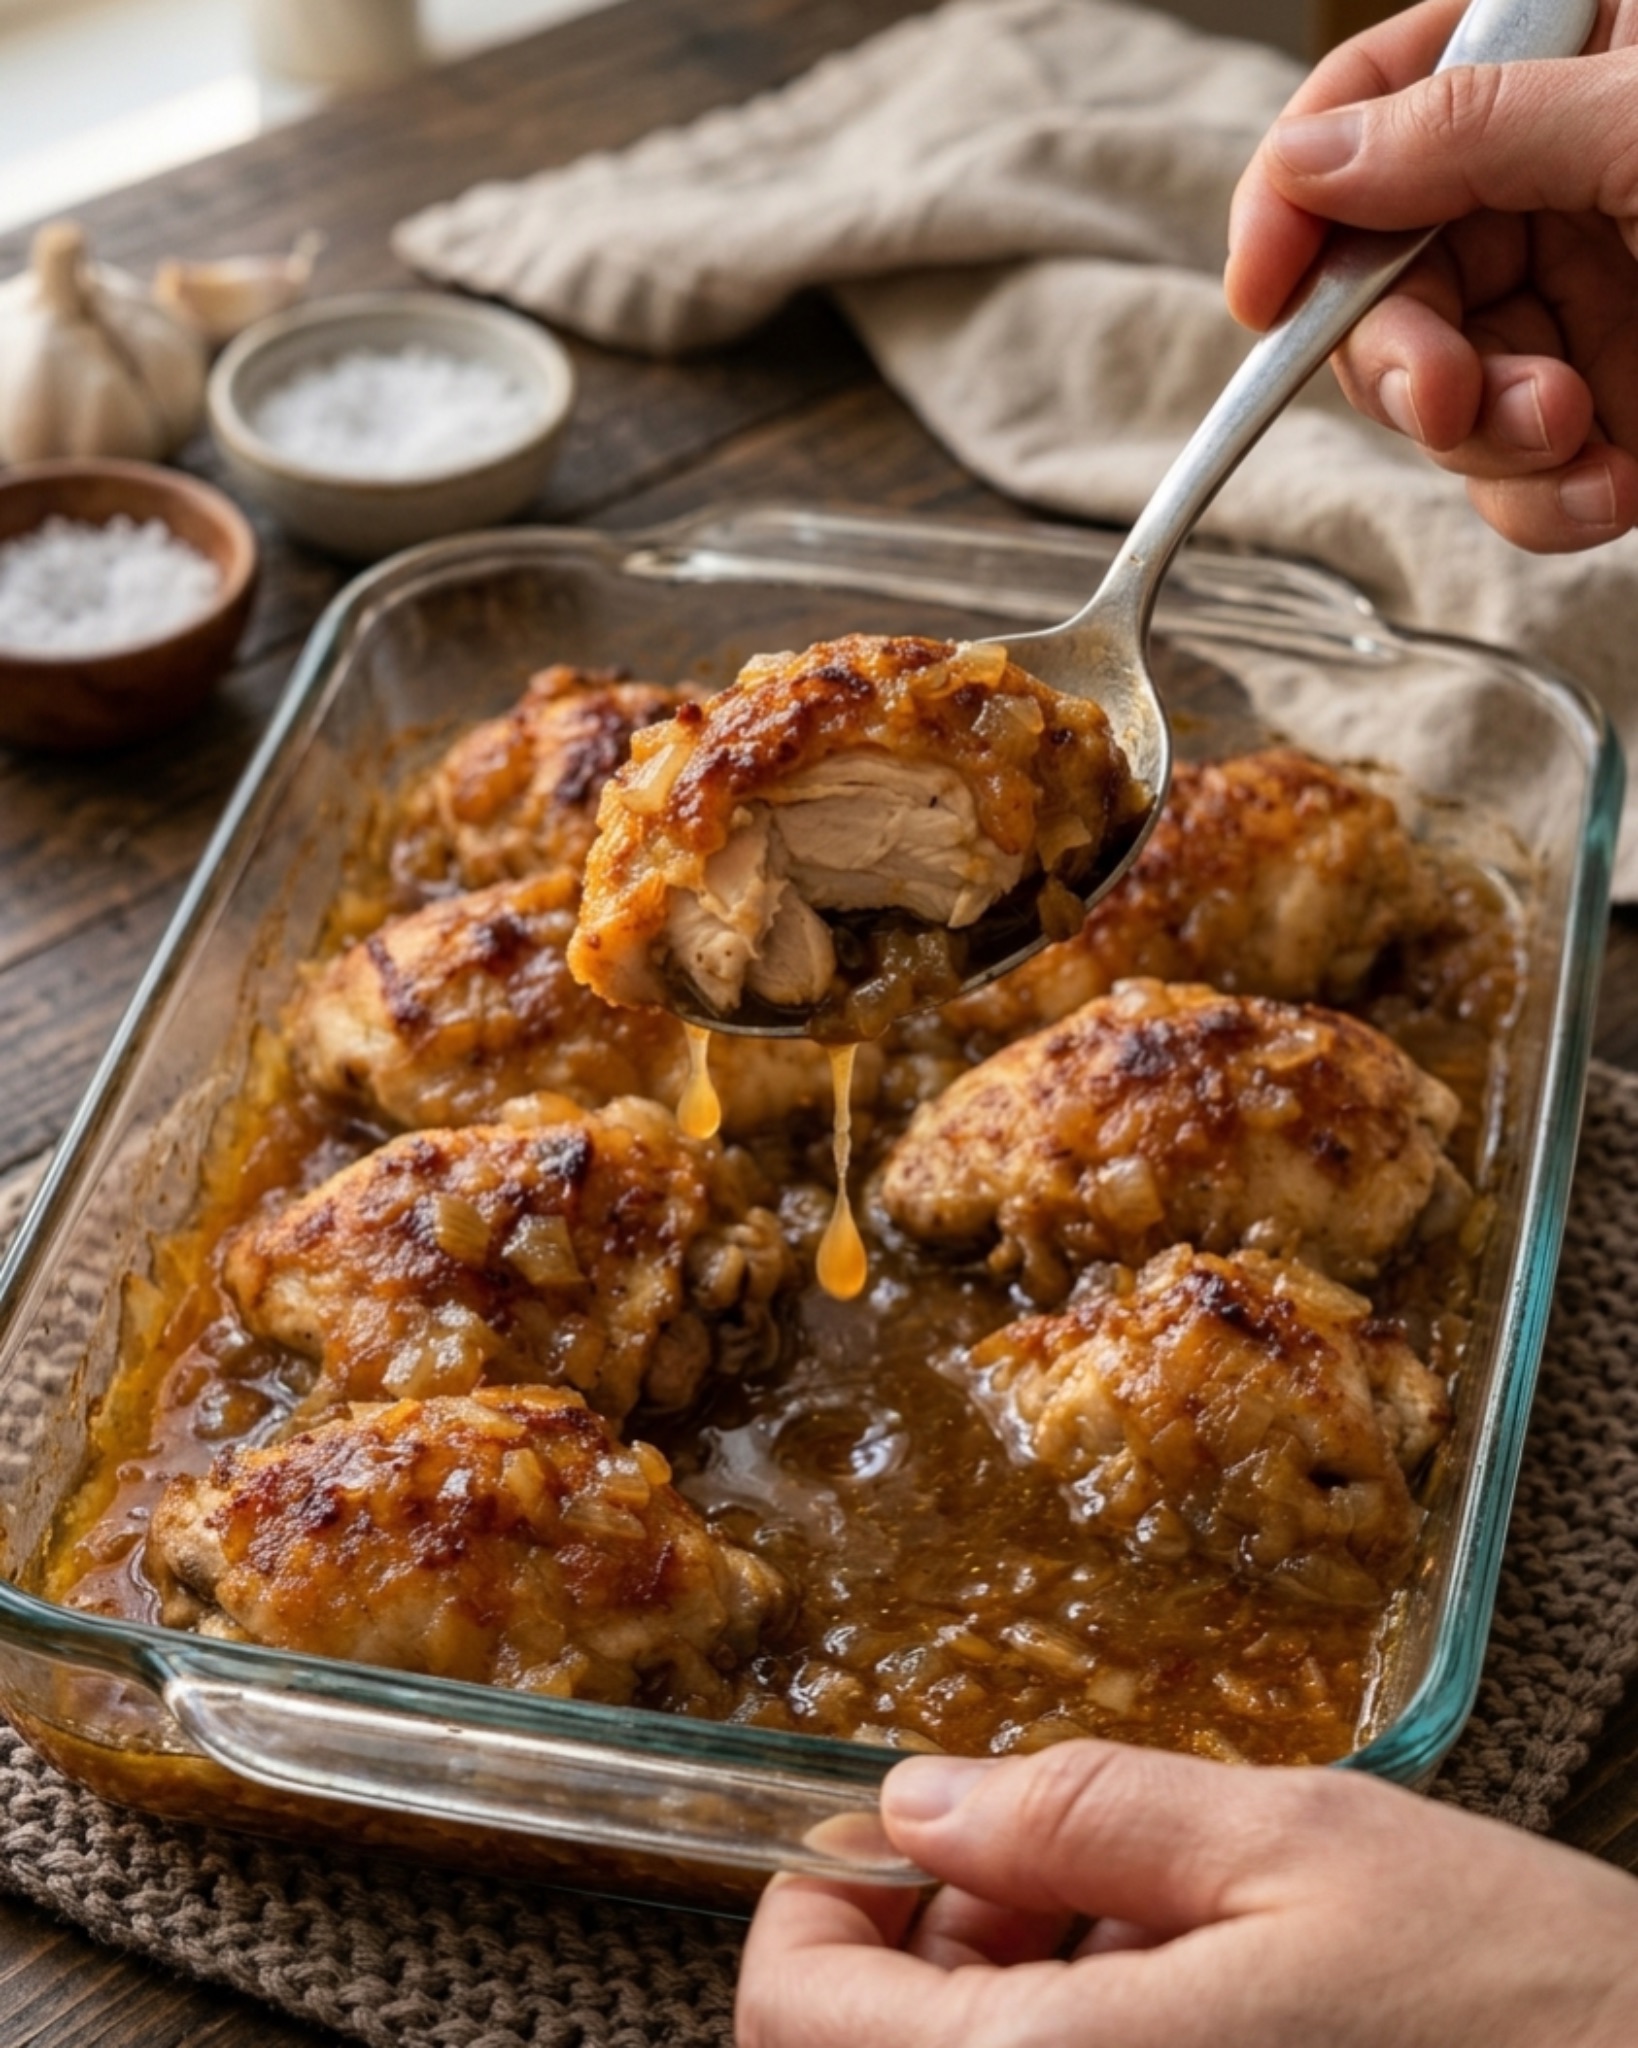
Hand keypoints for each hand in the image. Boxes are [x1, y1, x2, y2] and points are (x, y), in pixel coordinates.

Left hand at [737, 1739, 1637, 2047]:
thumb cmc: (1512, 2004)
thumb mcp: (1290, 1847)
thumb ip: (1079, 1818)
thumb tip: (917, 1799)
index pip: (795, 2022)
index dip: (810, 1902)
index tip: (882, 1830)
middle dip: (926, 1945)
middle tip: (1047, 1858)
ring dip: (1005, 1999)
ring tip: (1147, 1917)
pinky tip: (1190, 1994)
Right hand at [1224, 0, 1637, 551]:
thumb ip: (1473, 129)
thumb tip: (1306, 163)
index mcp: (1554, 63)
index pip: (1370, 107)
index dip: (1294, 199)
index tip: (1261, 291)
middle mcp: (1549, 185)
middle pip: (1383, 282)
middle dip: (1405, 362)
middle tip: (1447, 400)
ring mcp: (1579, 303)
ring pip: (1441, 399)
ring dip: (1488, 446)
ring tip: (1576, 437)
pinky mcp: (1616, 412)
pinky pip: (1522, 478)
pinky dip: (1547, 505)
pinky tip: (1611, 491)